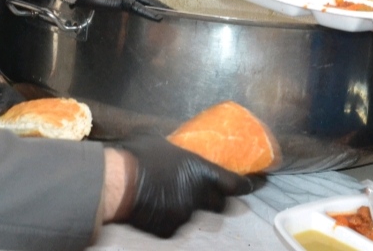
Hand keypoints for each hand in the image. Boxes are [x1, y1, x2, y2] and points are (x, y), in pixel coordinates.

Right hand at [76, 0, 170, 20]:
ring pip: (148, 2)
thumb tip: (105, 1)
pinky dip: (150, 13)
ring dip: (160, 8)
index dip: (152, 2)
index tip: (162, 7)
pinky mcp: (125, 1)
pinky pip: (140, 8)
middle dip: (160, 4)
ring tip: (172, 12)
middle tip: (174, 9)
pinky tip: (160, 17)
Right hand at [114, 134, 252, 237]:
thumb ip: (176, 150)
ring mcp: (184, 216)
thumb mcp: (160, 142)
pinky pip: (173, 226)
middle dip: (218, 201)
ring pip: (194, 215)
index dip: (249, 185)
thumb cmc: (138, 154)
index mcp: (200, 172)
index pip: (235, 184)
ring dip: (187, 208)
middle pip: (221, 205)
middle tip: (210, 194)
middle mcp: (198, 196)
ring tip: (168, 199)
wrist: (116, 182)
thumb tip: (174, 146)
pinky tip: (154, 210)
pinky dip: (168, 219)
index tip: (257, 183)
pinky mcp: (168, 230)